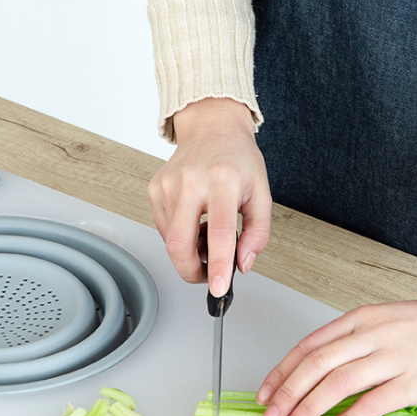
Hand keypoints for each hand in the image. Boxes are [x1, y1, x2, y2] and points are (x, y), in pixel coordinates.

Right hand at [148, 97, 271, 296]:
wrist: (212, 127)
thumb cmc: (237, 160)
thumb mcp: (261, 194)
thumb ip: (258, 233)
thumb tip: (242, 264)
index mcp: (223, 181)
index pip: (219, 232)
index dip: (217, 265)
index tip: (218, 288)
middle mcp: (191, 181)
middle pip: (179, 244)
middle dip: (190, 271)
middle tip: (206, 276)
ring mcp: (168, 185)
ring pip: (170, 240)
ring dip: (189, 250)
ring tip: (206, 233)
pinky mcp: (155, 189)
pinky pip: (163, 228)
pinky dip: (180, 234)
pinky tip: (193, 220)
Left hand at [256, 283, 416, 415]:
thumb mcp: (378, 322)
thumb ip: (347, 344)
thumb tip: (313, 374)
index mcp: (357, 321)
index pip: (306, 347)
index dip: (280, 372)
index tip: (265, 393)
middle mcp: (369, 336)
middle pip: (315, 365)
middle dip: (287, 394)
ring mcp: (391, 357)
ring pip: (337, 383)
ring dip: (308, 409)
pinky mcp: (413, 381)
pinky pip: (371, 403)